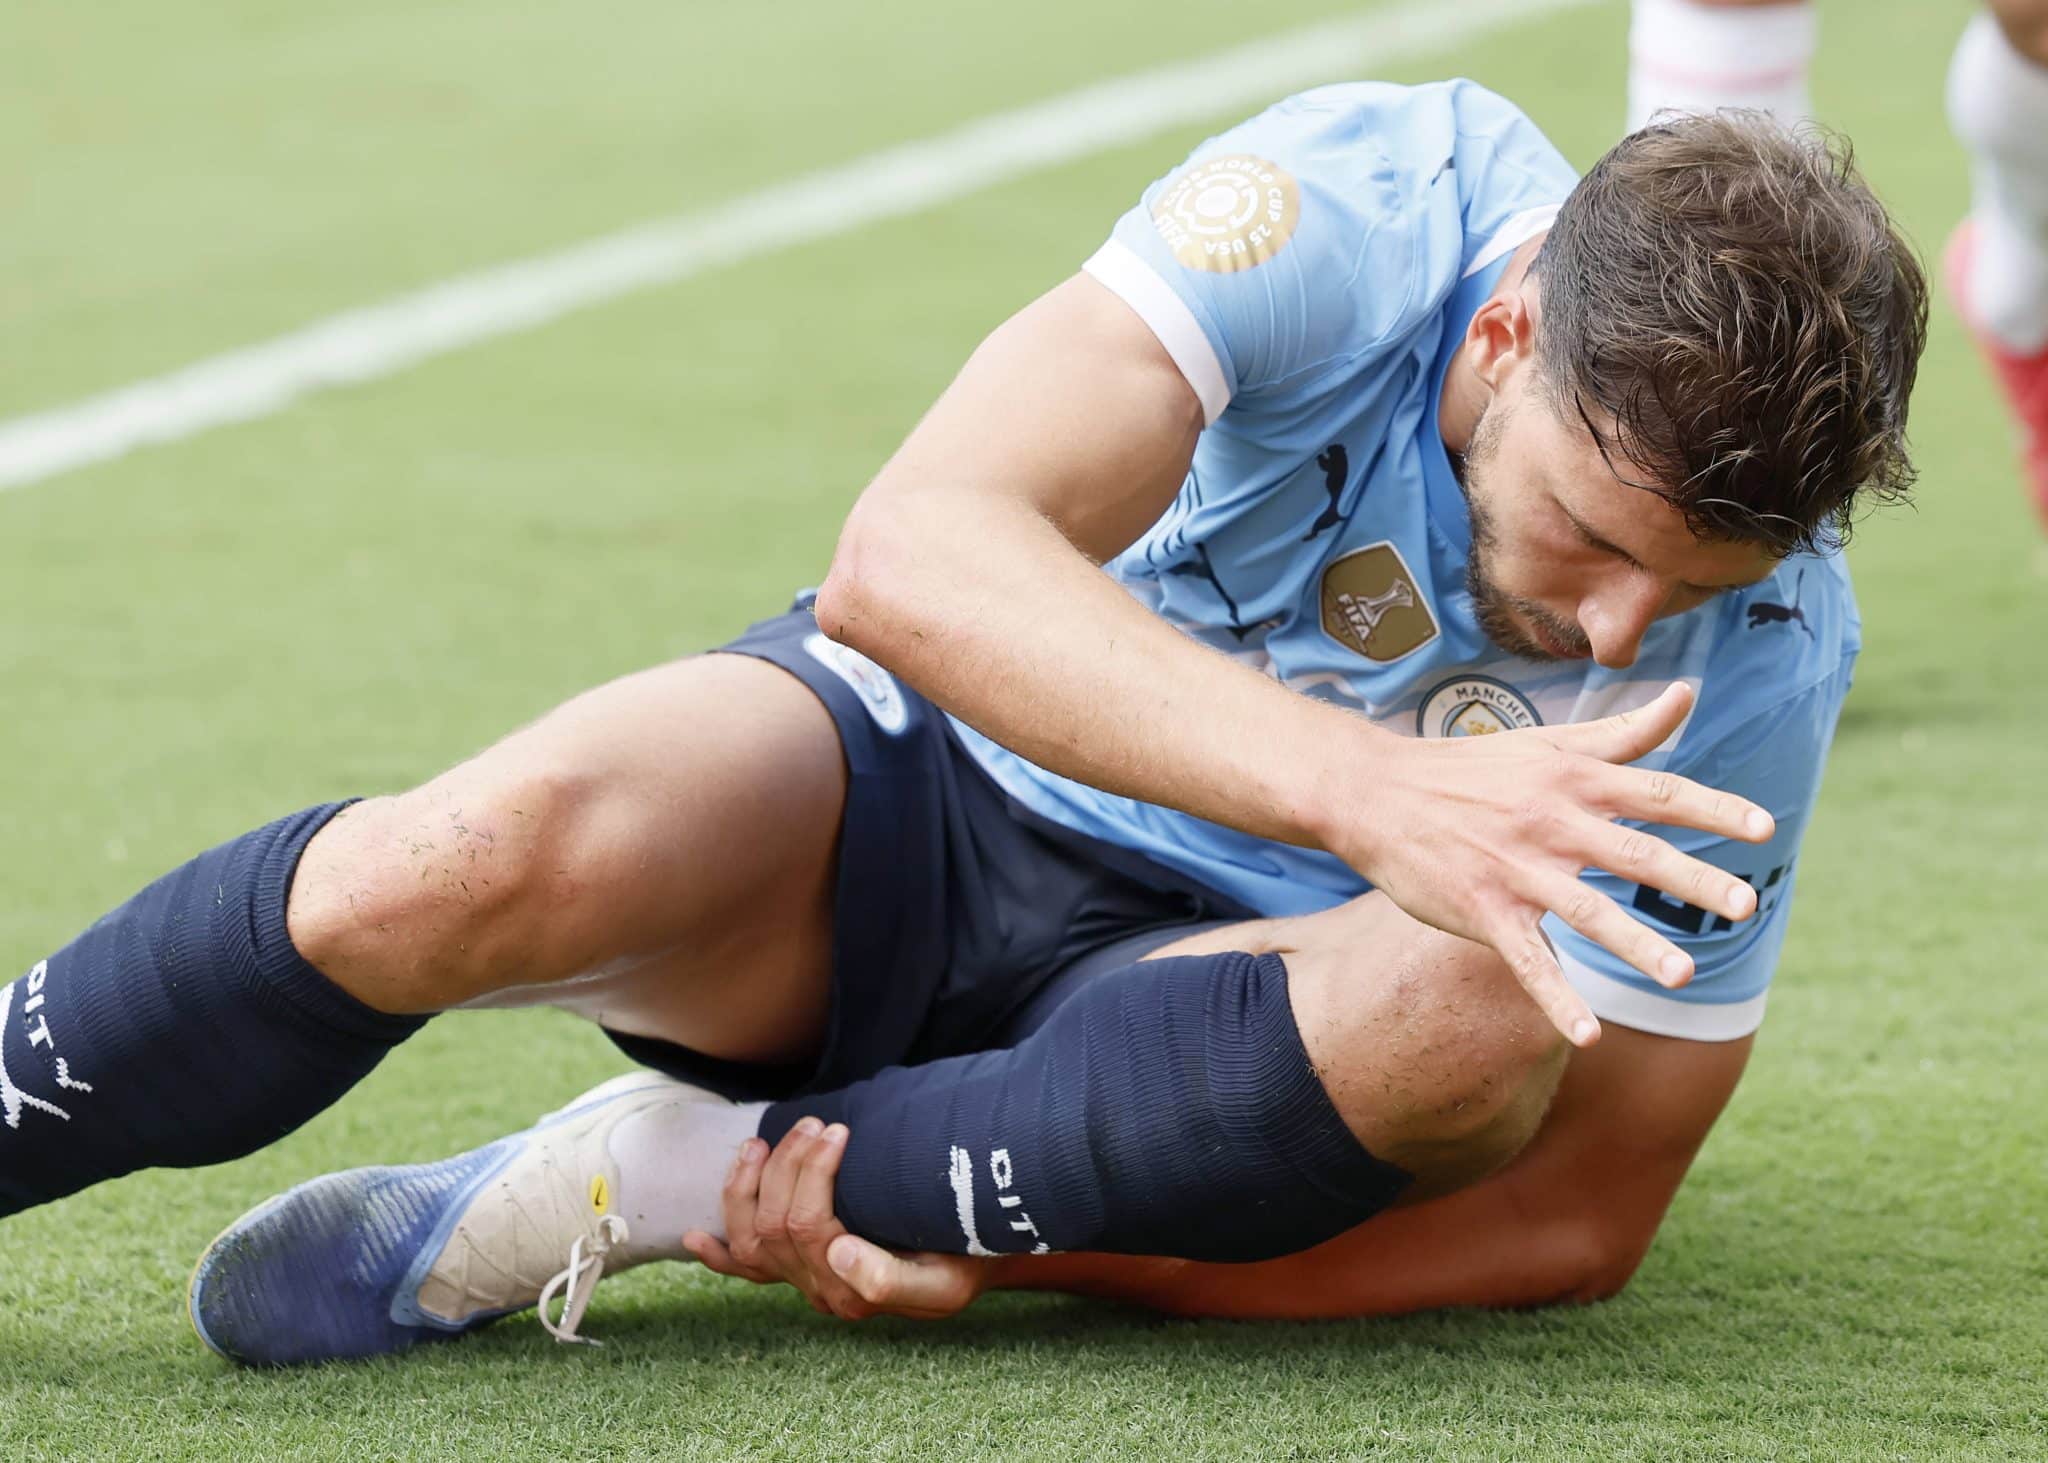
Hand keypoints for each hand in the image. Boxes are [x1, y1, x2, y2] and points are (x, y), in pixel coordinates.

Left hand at [684, 1119, 990, 1320]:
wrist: (972, 1260)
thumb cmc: (963, 1260)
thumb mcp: (945, 1278)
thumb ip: (889, 1277)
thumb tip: (838, 1252)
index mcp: (851, 1289)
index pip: (808, 1224)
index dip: (813, 1171)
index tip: (839, 1130)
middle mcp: (819, 1289)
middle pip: (774, 1224)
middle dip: (787, 1165)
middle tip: (816, 1122)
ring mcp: (804, 1281)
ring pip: (750, 1239)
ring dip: (746, 1187)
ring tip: (762, 1142)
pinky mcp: (799, 1271)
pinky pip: (748, 1271)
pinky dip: (717, 1257)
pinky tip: (696, 1238)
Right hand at [1339, 682, 1771, 1048]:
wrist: (1377, 793)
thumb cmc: (1470, 768)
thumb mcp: (1547, 742)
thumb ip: (1623, 731)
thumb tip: (1688, 693)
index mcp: (1573, 779)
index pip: (1656, 791)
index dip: (1712, 809)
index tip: (1764, 828)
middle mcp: (1551, 822)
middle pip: (1634, 852)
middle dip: (1692, 878)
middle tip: (1747, 906)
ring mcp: (1516, 869)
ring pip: (1586, 911)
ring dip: (1635, 944)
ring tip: (1683, 976)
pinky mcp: (1483, 910)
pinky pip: (1526, 960)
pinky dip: (1554, 998)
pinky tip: (1587, 1035)